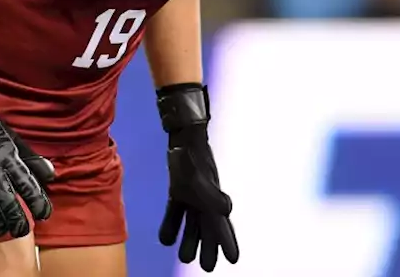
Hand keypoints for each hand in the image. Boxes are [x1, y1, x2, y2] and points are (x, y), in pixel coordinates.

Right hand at [0, 57, 53, 237]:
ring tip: (1, 232)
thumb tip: (51, 175)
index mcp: (10, 158)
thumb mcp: (17, 141)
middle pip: (7, 198)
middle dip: (16, 217)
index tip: (45, 214)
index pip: (27, 183)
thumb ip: (33, 160)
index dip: (38, 200)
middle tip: (22, 231)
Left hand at [156, 83, 238, 271]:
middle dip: (209, 247)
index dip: (228, 243)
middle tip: (207, 267)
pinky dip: (171, 225)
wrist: (185, 135)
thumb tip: (227, 210)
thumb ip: (211, 193)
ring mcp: (193, 195)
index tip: (234, 259)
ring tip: (185, 257)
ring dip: (190, 240)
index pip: (222, 226)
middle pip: (209, 228)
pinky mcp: (179, 190)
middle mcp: (205, 199)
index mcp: (214, 199)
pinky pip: (176, 212)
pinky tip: (165, 239)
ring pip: (193, 223)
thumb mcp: (200, 174)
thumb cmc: (194, 153)